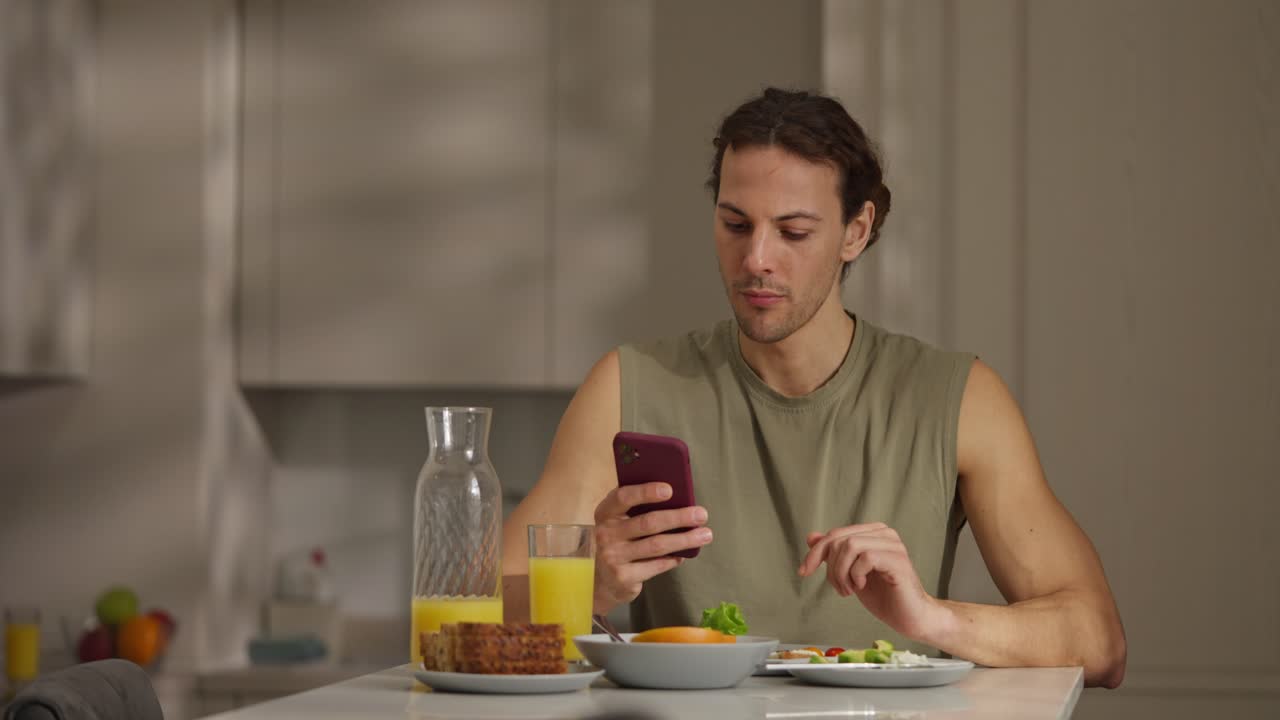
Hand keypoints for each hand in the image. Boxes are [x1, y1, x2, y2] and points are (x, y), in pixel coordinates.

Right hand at [592, 482, 712, 614]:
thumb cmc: (618, 542)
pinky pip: (656, 565)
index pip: (623, 497)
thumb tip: (678, 500)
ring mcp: (613, 557)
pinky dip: (673, 559)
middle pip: (648, 522)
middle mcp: (605, 534)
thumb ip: (637, 510)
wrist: (600, 581)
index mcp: (605, 513)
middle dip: (678, 517)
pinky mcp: (623, 577)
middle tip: (701, 514)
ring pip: (657, 545)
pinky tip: (684, 555)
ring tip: (705, 535)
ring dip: (684, 539)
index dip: (646, 491)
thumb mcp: (618, 522)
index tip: (670, 489)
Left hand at [797, 522, 943, 639]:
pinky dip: (856, 575)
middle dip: (830, 567)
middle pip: (839, 539)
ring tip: (849, 590)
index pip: (835, 534)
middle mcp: (884, 534)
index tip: (804, 572)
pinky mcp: (898, 559)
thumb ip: (834, 555)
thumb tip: (811, 537)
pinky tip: (862, 587)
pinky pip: (865, 557)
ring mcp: (893, 545)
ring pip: (850, 546)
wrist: (911, 619)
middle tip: (840, 589)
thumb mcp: (850, 574)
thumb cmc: (884, 597)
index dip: (816, 552)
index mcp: (873, 533)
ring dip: (842, 573)